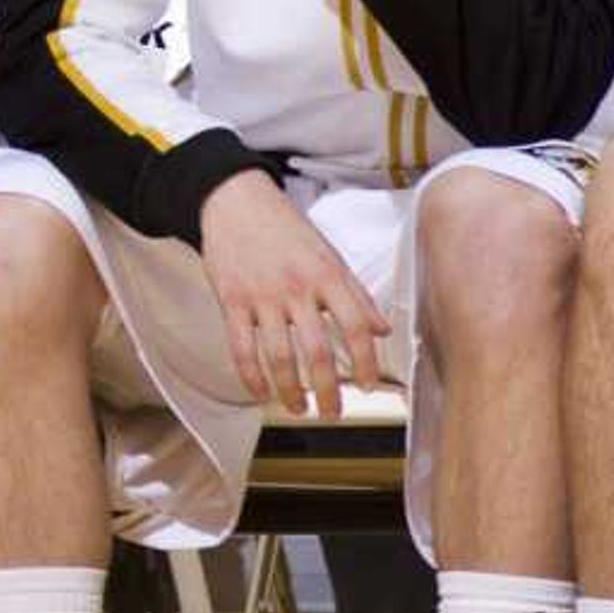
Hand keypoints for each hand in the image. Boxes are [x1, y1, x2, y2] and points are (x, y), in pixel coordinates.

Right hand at [195, 170, 389, 417]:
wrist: (236, 200)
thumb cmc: (284, 228)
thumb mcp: (329, 255)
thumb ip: (355, 294)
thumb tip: (382, 328)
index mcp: (327, 275)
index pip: (355, 326)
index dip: (364, 362)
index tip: (366, 385)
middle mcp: (296, 288)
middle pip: (317, 351)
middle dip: (328, 390)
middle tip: (333, 411)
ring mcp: (262, 296)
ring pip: (279, 356)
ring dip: (290, 390)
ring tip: (299, 407)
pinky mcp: (231, 300)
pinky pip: (241, 348)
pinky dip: (251, 377)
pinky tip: (260, 393)